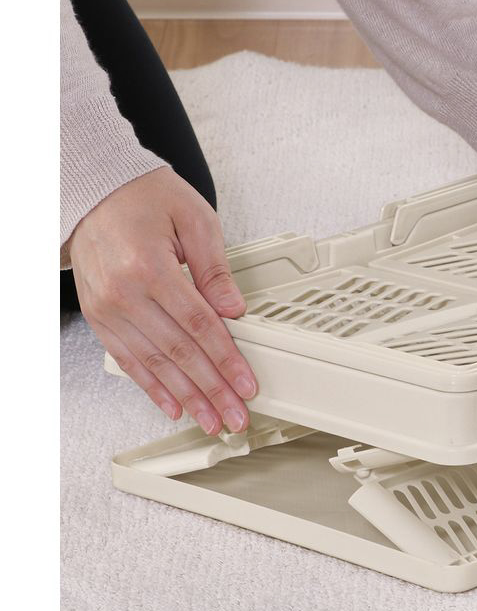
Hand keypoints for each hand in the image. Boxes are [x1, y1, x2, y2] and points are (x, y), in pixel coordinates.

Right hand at [68, 167, 256, 434]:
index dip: (226, 361)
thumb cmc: (144, 197)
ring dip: (186, 397)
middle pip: (179, 353)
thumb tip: (235, 309)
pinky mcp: (99, 316)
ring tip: (210, 420)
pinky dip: (152, 386)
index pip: (199, 326)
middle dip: (212, 390)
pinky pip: (127, 359)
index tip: (246, 384)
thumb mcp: (195, 219)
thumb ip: (216, 269)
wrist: (95, 190)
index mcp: (150, 268)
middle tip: (235, 416)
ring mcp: (107, 308)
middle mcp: (124, 294)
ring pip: (154, 364)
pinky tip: (173, 405)